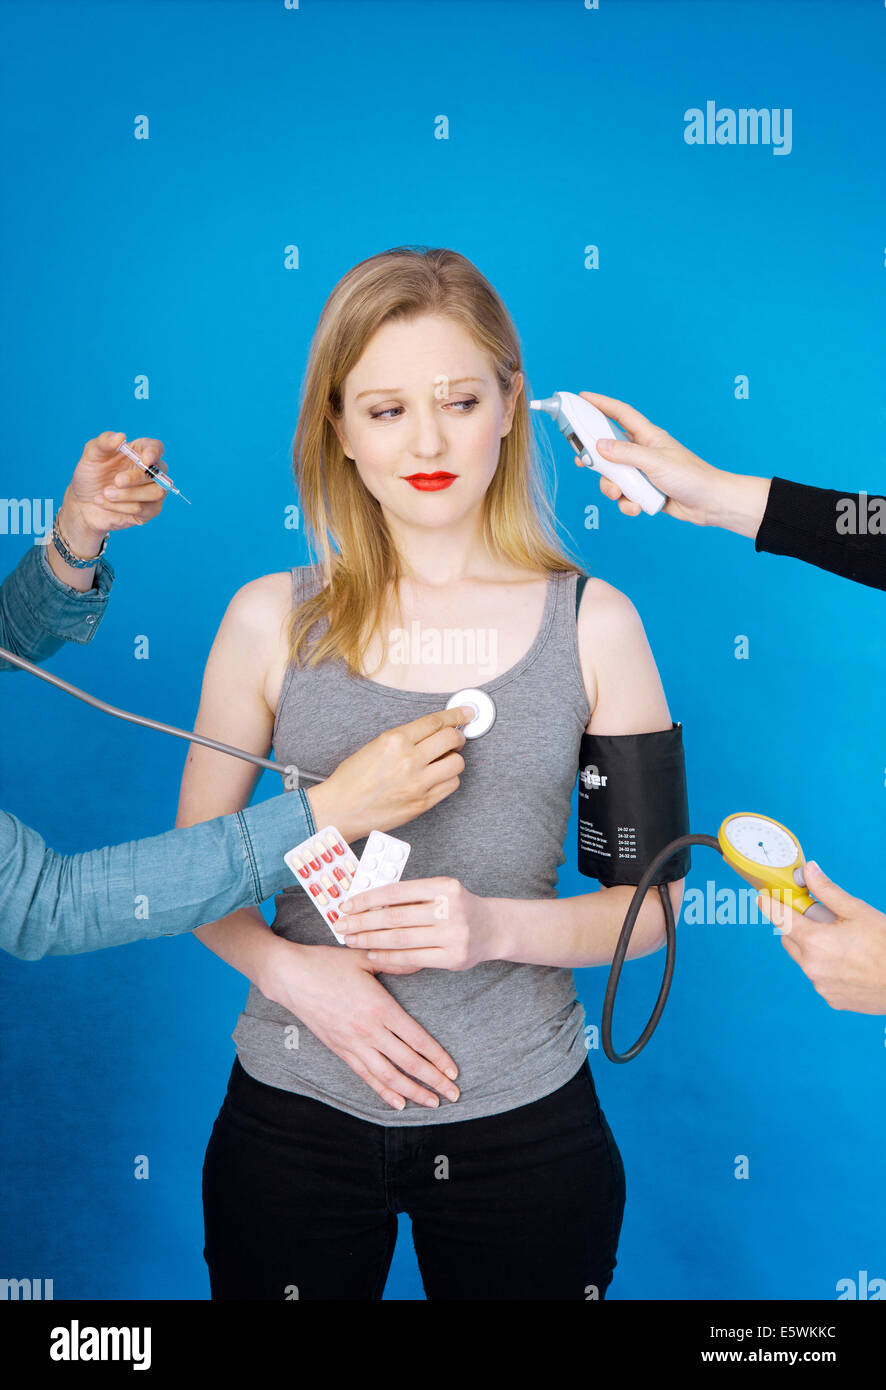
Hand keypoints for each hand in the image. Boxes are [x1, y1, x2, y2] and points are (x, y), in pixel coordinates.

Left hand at [61, 430, 168, 548]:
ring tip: (105, 493)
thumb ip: (104, 443)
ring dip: (128, 494)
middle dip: (136, 477)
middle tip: (116, 481)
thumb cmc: (91, 475)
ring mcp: (152, 491)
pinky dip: (121, 507)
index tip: (145, 459)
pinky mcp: (149, 511)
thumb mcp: (91, 455)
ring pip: (155, 492)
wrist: (82, 503)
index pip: (156, 447)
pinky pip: (143, 509)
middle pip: (158, 472)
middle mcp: (150, 471)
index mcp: (139, 452)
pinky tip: (103, 502)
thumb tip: (121, 436)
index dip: (154, 452)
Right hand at [258, 938, 461, 1109]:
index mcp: (380, 1008)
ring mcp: (353, 1043)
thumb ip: (397, 963)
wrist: (290, 977)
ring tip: (431, 1102)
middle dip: (433, 1080)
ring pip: (388, 1076)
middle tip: (453, 1094)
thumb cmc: (327, 963)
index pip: (417, 1039)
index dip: (438, 1058)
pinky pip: (365, 1076)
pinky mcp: (340, 1050)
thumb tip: (424, 959)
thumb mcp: (364, 959)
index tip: (454, 1070)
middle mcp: (369, 1031)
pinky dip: (383, 1091)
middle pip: (408, 1062)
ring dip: (412, 1091)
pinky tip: (398, 1103)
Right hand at [306, 706, 471, 843]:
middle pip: (451, 739)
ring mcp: (418, 782)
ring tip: (444, 760)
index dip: (455, 715)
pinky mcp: (423, 802)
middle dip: (457, 736)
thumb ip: (404, 739)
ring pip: (457, 763)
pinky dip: (448, 779)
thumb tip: (431, 733)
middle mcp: (409, 759)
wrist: (341, 809)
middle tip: (456, 738)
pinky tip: (438, 778)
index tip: (465, 713)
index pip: (435, 721)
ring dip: (454, 759)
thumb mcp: (375, 746)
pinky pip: (451, 785)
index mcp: (395, 740)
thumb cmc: (352, 780)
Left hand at [338, 875, 500, 971]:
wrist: (494, 928)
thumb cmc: (458, 907)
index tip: (346, 905)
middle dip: (362, 921)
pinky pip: (411, 958)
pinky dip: (388, 956)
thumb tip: (367, 902)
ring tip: (352, 940)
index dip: (368, 899)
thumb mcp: (440, 891)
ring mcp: (453, 934)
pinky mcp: (453, 958)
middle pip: (395, 916)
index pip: (396, 891)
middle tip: (341, 925)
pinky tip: (372, 954)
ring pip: (400, 939)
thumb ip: (410, 896)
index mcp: (444, 886)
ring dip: (371, 940)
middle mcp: (449, 909)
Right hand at [578, 391, 769, 536]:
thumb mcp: (655, 462)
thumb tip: (599, 446)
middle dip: (595, 457)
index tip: (581, 398)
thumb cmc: (691, 476)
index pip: (620, 414)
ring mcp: (642, 472)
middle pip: (608, 448)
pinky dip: (627, 502)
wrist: (709, 504)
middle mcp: (642, 451)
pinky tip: (638, 506)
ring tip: (620, 494)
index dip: (600, 404)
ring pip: (613, 476)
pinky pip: (624, 495)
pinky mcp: (644, 491)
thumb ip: (626, 453)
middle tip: (582, 461)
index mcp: (648, 436)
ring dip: (612, 487)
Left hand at [757, 862, 885, 1013]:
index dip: (770, 905)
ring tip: (842, 943)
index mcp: (814, 941)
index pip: (779, 918)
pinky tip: (848, 963)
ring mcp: (821, 985)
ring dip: (812, 948)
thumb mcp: (857, 911)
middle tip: (818, 918)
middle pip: (790, 939)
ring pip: (804, 959)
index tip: (763, 898)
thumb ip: (827, 891)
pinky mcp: (832, 999)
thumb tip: (808, 871)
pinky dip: (826, 967)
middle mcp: (811, 966)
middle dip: (797, 926)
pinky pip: (819, 977)